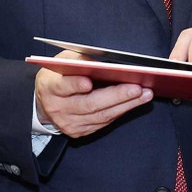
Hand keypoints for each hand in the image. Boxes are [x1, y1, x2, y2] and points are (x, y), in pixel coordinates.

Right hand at [35, 50, 152, 137]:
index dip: (74, 85)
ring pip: (101, 115)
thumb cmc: (60, 75)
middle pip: (88, 104)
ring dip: (126, 104)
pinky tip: (136, 101)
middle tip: (137, 88)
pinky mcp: (80, 131)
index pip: (62, 86)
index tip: (88, 82)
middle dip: (116, 96)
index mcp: (50, 87)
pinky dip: (121, 110)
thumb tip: (104, 61)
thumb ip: (79, 60)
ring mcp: (69, 123)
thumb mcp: (64, 61)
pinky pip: (104, 122)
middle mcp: (58, 108)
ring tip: (145, 93)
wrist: (46, 101)